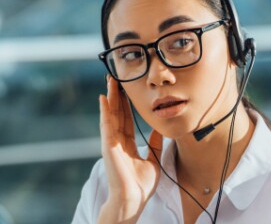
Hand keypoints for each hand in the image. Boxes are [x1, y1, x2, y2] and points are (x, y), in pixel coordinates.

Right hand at [97, 77, 162, 222]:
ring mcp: (111, 142)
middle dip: (116, 95)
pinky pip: (106, 125)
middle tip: (116, 78)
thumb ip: (155, 143)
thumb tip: (160, 129)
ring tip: (110, 81)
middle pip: (116, 113)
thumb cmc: (141, 184)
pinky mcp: (108, 146)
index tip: (127, 90)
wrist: (134, 198)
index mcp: (127, 144)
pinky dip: (104, 111)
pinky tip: (104, 98)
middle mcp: (117, 141)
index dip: (126, 104)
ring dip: (110, 97)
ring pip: (110, 115)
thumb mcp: (153, 159)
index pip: (126, 119)